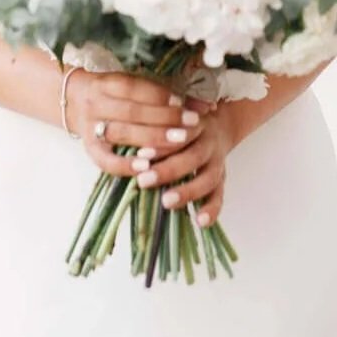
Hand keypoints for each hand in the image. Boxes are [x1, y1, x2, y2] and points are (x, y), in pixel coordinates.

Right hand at [65, 69, 214, 180]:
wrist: (74, 102)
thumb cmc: (113, 94)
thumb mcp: (131, 85)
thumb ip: (162, 93)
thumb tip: (205, 104)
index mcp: (106, 82)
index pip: (134, 87)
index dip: (159, 96)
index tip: (183, 103)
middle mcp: (96, 104)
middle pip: (132, 111)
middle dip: (164, 119)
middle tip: (191, 126)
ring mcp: (91, 128)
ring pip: (122, 133)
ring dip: (152, 139)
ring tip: (178, 142)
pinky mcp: (90, 150)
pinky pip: (107, 161)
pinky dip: (126, 165)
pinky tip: (147, 166)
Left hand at [134, 106, 236, 227]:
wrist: (217, 122)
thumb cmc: (181, 121)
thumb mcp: (169, 115)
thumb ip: (152, 122)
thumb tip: (114, 130)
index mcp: (194, 123)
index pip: (179, 132)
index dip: (161, 144)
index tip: (141, 155)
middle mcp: (208, 141)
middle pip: (192, 156)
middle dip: (168, 170)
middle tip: (143, 181)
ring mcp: (217, 161)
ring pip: (208, 178)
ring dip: (187, 191)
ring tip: (166, 202)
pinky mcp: (222, 178)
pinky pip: (220, 195)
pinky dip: (212, 209)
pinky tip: (200, 221)